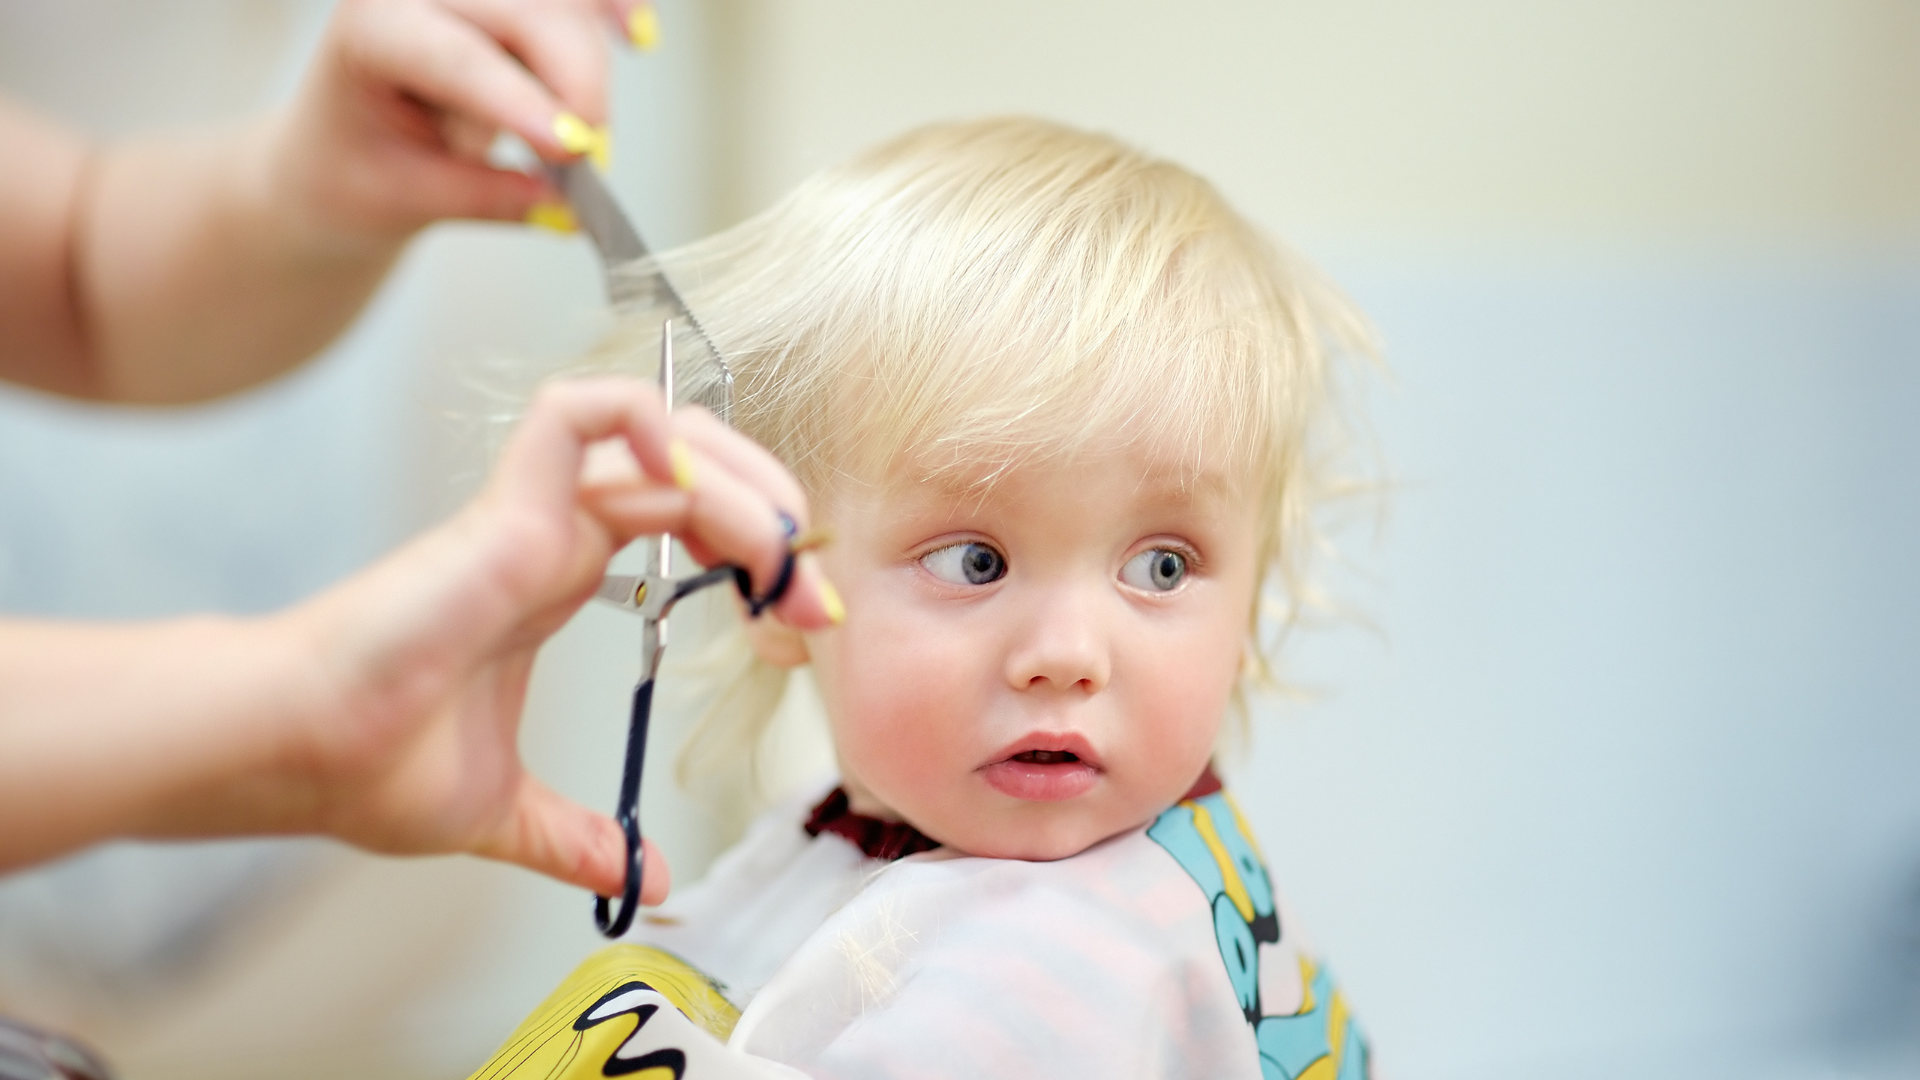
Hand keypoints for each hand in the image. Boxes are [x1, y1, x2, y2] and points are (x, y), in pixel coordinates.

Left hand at [268, 0, 656, 245]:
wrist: (338, 150)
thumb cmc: (356, 172)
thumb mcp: (406, 199)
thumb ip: (487, 199)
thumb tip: (568, 210)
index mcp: (371, 29)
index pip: (457, 57)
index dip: (520, 101)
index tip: (574, 147)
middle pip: (526, 13)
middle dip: (574, 83)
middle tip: (590, 160)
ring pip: (561, 7)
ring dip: (584, 71)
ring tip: (577, 138)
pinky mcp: (509, 3)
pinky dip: (609, 9)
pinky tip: (636, 34)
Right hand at [280, 377, 837, 899]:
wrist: (294, 755)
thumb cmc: (367, 764)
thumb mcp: (507, 813)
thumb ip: (576, 838)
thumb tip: (643, 876)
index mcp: (557, 577)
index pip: (683, 519)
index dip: (755, 549)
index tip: (802, 616)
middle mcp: (553, 534)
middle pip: (688, 466)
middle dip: (770, 508)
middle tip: (812, 586)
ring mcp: (530, 514)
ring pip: (657, 437)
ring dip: (740, 479)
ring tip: (778, 552)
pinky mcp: (505, 510)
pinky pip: (579, 415)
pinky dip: (646, 420)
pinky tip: (693, 479)